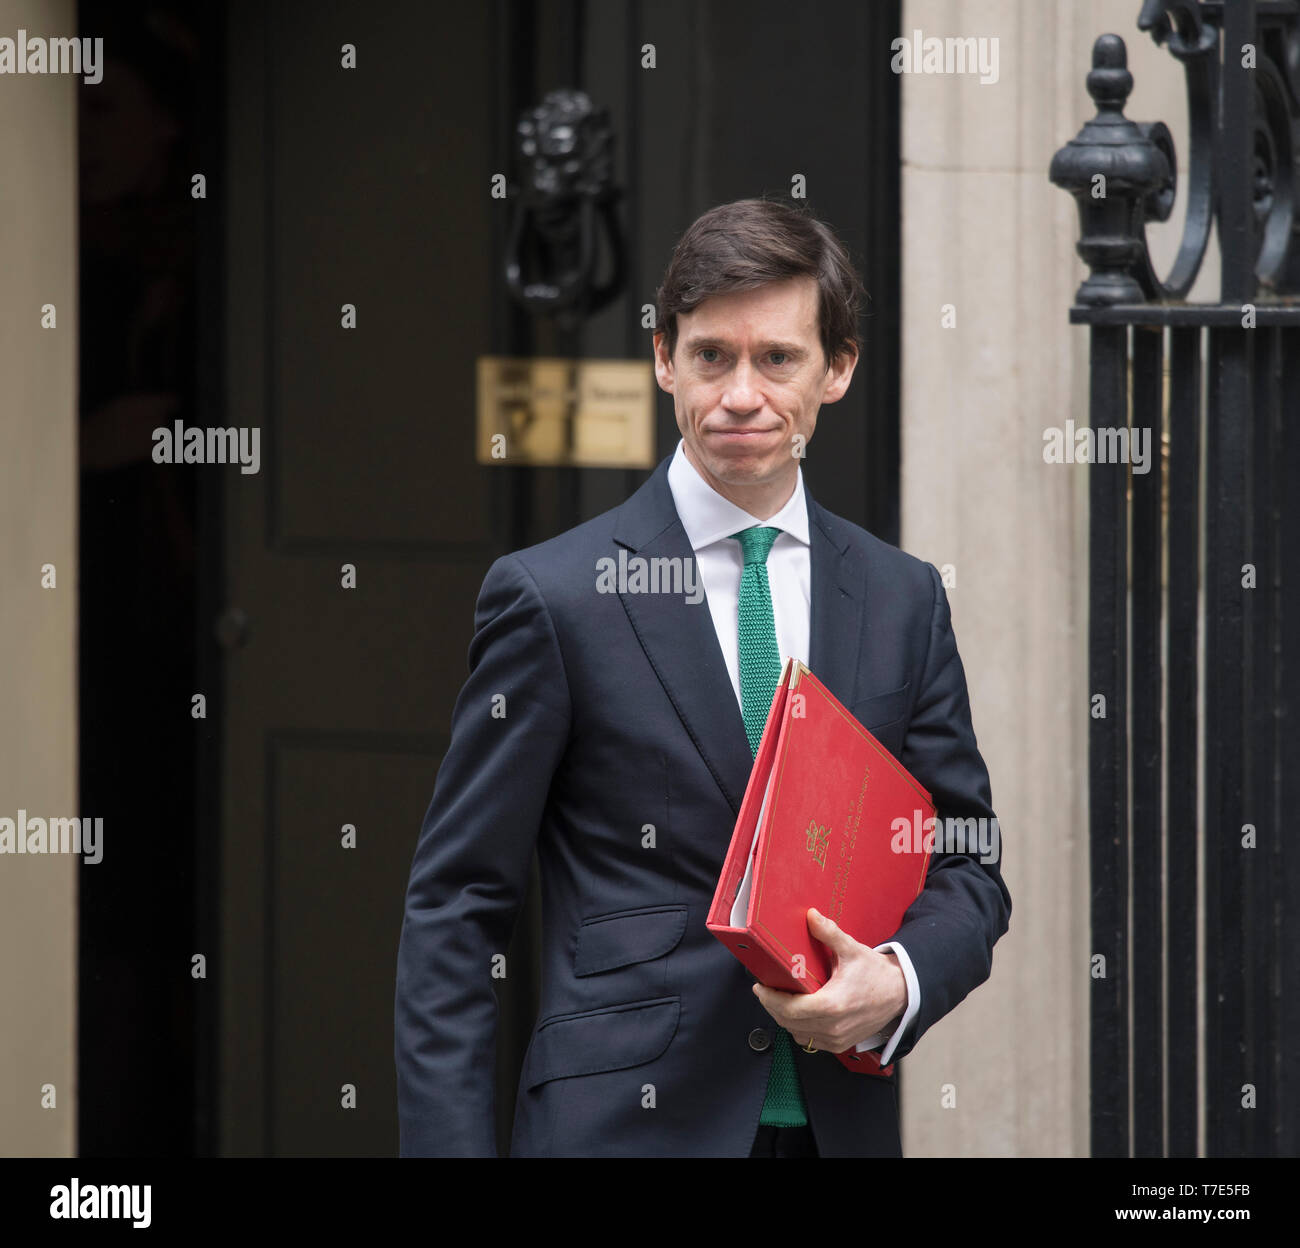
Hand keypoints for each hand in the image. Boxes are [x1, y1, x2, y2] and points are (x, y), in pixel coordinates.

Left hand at [751, 908, 906, 1052]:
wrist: (901, 993)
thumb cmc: (876, 973)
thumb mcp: (852, 949)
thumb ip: (829, 933)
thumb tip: (811, 916)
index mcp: (833, 1005)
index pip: (790, 1009)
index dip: (770, 999)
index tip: (760, 987)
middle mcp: (834, 1027)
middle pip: (788, 1022)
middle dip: (772, 1006)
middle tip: (765, 990)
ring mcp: (837, 1039)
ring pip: (797, 1034)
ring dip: (784, 1019)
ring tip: (778, 999)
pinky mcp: (840, 1044)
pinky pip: (810, 1040)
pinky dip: (798, 1028)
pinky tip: (796, 1012)